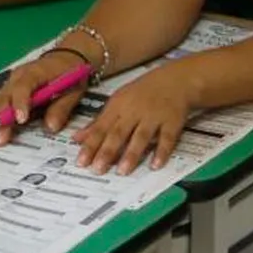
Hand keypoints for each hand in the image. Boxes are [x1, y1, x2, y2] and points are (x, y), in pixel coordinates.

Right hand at [0, 49, 91, 143]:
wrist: (65, 57)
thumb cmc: (71, 73)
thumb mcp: (74, 89)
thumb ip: (61, 107)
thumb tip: (50, 127)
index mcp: (35, 73)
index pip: (24, 87)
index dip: (21, 103)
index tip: (20, 120)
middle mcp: (17, 77)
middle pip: (5, 98)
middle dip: (0, 118)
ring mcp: (9, 83)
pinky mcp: (6, 88)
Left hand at [70, 66, 195, 173]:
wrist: (175, 80)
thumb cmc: (141, 93)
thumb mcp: (117, 102)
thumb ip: (99, 122)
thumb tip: (77, 138)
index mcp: (117, 107)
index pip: (100, 128)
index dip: (90, 145)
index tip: (81, 162)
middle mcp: (133, 112)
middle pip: (118, 133)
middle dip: (107, 152)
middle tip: (97, 169)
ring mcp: (153, 117)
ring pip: (140, 137)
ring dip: (131, 154)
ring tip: (122, 171)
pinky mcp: (172, 122)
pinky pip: (167, 138)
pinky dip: (162, 151)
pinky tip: (155, 165)